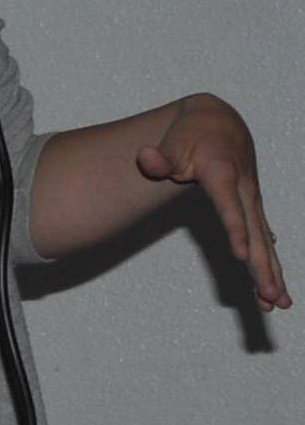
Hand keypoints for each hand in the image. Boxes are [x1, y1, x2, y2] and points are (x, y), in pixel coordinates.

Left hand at [137, 95, 288, 307]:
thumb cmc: (192, 133)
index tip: (241, 256)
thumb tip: (147, 160)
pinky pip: (261, 240)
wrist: (219, 122)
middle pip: (255, 234)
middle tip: (270, 297)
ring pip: (263, 242)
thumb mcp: (173, 139)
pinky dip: (268, 261)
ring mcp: (250, 202)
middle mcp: (243, 192)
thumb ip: (160, 155)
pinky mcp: (251, 209)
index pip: (228, 205)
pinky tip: (273, 283)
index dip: (235, 230)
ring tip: (277, 303)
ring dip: (271, 273)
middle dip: (263, 267)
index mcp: (223, 174)